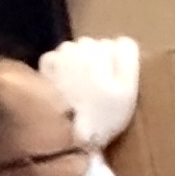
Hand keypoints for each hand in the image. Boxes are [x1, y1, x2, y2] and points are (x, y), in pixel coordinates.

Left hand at [41, 35, 140, 150]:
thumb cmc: (104, 116)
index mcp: (102, 51)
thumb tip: (121, 41)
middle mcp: (80, 46)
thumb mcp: (128, 91)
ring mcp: (61, 54)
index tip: (116, 84)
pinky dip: (62, 68)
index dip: (119, 65)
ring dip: (79, 64)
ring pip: (77, 51)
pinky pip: (58, 58)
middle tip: (98, 89)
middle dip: (98, 62)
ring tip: (81, 89)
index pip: (119, 45)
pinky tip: (65, 86)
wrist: (69, 134)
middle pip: (96, 46)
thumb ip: (127, 59)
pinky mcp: (46, 65)